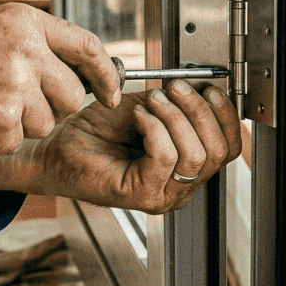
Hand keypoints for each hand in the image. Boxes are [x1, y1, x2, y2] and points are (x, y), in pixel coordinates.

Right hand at [0, 3, 121, 153]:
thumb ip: (34, 44)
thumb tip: (76, 70)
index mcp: (25, 22)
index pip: (87, 47)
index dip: (106, 74)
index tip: (111, 92)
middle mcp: (27, 52)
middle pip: (73, 96)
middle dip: (55, 107)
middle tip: (21, 103)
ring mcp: (16, 88)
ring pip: (47, 123)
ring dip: (22, 123)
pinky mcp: (2, 121)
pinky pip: (17, 140)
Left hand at [0, 80, 242, 212]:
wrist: (55, 146)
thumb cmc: (94, 132)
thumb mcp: (145, 107)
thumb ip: (176, 103)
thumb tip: (202, 89)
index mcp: (186, 166)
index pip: (229, 148)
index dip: (226, 115)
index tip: (211, 90)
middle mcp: (179, 186)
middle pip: (217, 151)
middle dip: (199, 112)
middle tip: (176, 91)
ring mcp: (162, 194)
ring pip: (194, 155)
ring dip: (174, 118)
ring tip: (151, 103)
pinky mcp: (140, 195)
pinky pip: (165, 158)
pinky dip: (155, 128)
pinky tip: (138, 118)